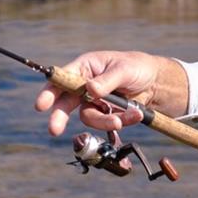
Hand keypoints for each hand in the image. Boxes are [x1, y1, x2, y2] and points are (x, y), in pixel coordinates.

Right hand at [35, 50, 186, 136]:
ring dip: (104, 121)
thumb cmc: (136, 67)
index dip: (50, 92)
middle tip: (54, 129)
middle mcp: (84, 86)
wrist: (155, 83)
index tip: (42, 105)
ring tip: (121, 120)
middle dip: (59, 117)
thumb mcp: (124, 69)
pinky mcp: (106, 114)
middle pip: (65, 103)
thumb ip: (107, 80)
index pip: (62, 80)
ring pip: (89, 118)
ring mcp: (94, 102)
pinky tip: (134, 114)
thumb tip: (90, 90)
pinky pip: (107, 123)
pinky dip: (121, 121)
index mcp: (84, 68)